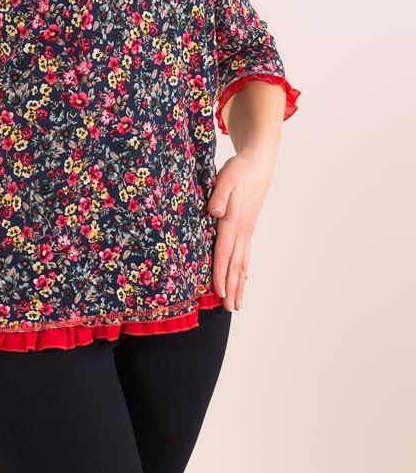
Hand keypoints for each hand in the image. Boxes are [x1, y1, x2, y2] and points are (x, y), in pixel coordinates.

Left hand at [206, 151, 273, 311]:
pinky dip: (244, 269)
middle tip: (230, 309)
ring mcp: (247, 230)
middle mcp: (242, 230)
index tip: (219, 292)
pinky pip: (246, 253)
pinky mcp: (248, 227)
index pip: (224, 252)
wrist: (259, 164)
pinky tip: (244, 278)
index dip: (220, 273)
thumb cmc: (238, 170)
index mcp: (232, 221)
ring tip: (238, 303)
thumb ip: (218, 196)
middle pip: (235, 264)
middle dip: (232, 287)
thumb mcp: (224, 178)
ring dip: (239, 283)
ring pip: (243, 262)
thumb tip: (213, 213)